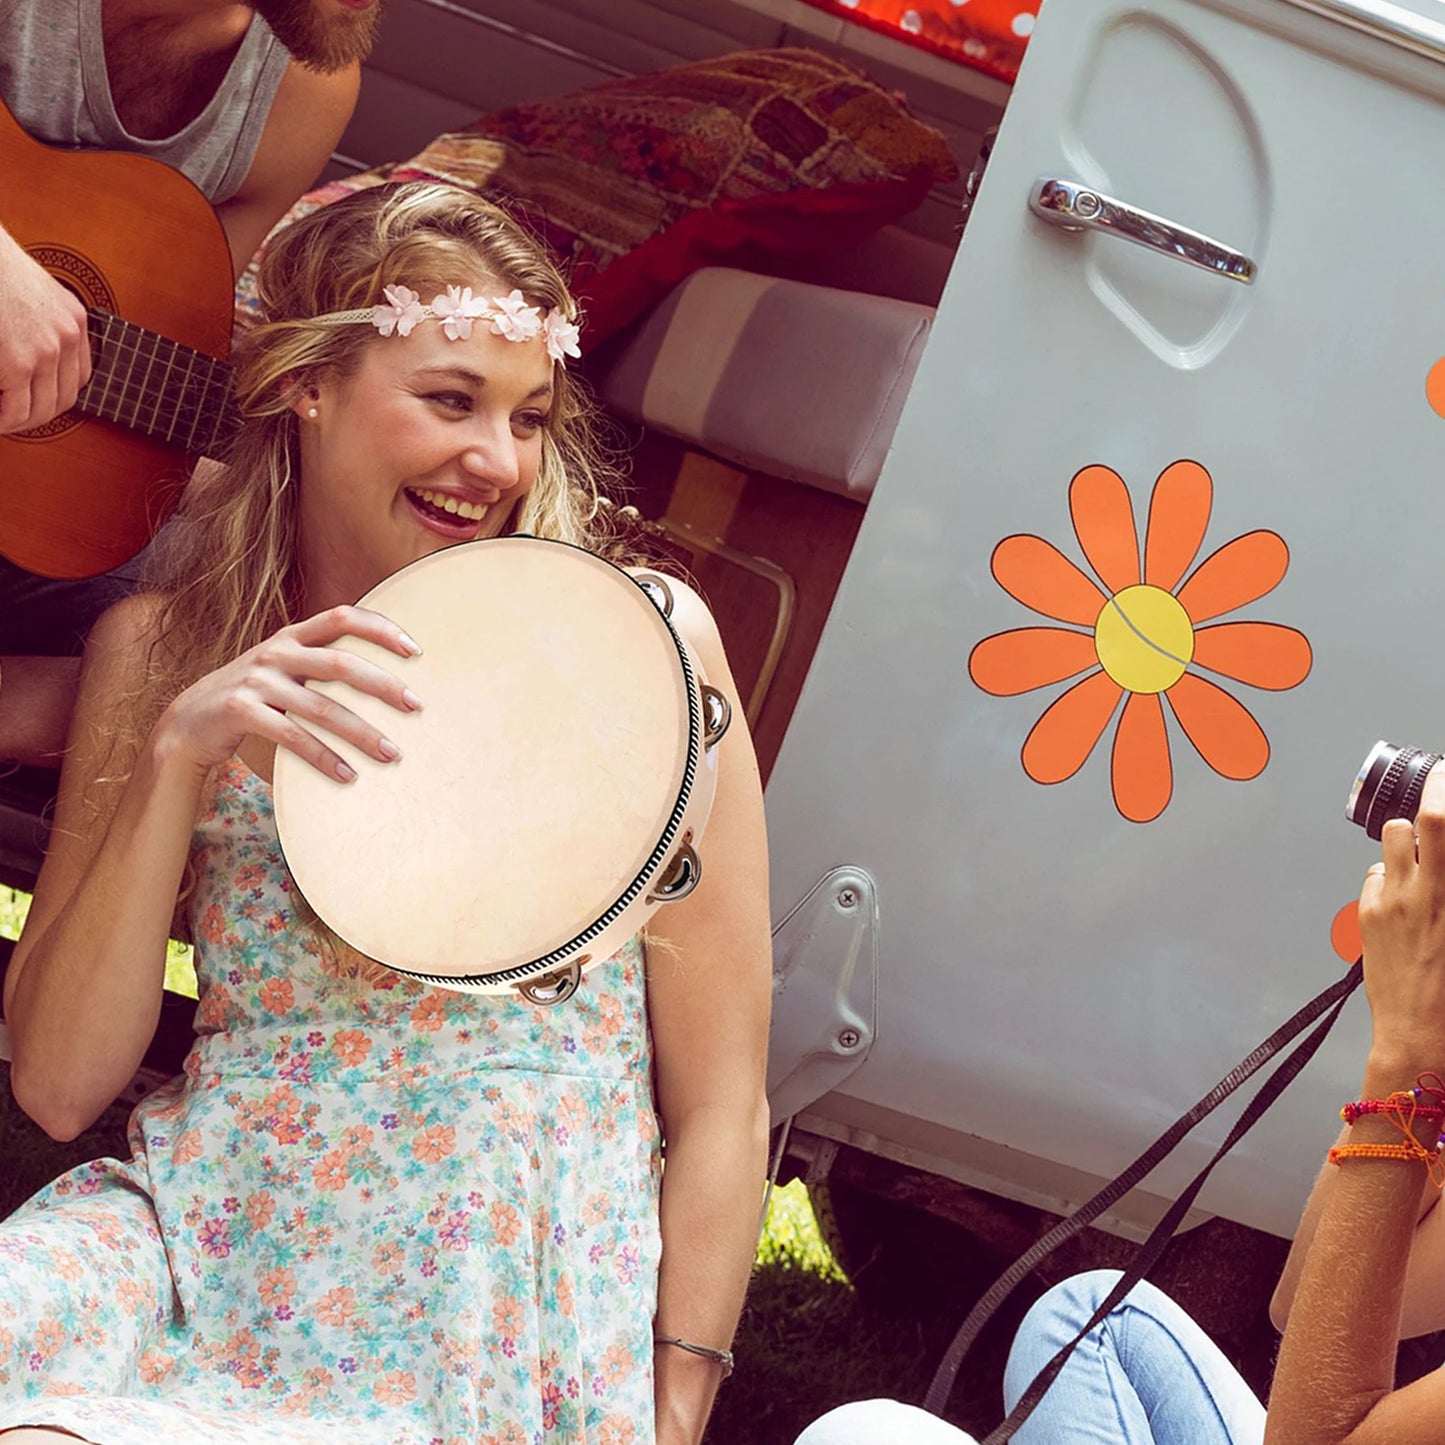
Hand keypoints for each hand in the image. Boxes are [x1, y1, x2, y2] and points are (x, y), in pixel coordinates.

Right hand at [0, 233, 92, 434]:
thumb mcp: (28, 292)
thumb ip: (38, 322)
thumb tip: (25, 354)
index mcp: (73, 318)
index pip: (78, 376)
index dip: (55, 394)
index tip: (33, 400)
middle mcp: (68, 336)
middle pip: (64, 398)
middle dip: (37, 414)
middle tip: (11, 417)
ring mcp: (46, 351)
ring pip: (40, 410)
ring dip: (18, 422)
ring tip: (0, 420)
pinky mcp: (17, 364)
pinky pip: (14, 410)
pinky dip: (3, 421)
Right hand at [154, 606, 422, 781]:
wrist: (187, 722)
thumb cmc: (253, 696)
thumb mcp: (284, 669)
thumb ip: (321, 662)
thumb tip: (386, 676)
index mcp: (291, 636)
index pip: (343, 617)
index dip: (380, 628)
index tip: (416, 650)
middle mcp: (275, 652)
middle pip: (340, 664)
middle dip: (383, 685)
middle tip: (417, 706)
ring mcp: (256, 682)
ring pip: (321, 707)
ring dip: (361, 733)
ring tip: (392, 753)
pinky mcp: (241, 712)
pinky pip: (292, 737)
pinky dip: (323, 758)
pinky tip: (348, 776)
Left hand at [1358, 769, 1444, 1081]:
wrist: (1420, 1036)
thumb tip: (1441, 858)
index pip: (1442, 824)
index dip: (1444, 791)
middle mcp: (1425, 894)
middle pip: (1415, 824)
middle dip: (1429, 814)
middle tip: (1440, 823)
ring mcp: (1391, 902)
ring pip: (1391, 844)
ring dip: (1407, 844)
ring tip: (1423, 866)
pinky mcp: (1368, 915)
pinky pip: (1375, 876)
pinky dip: (1390, 877)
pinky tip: (1404, 900)